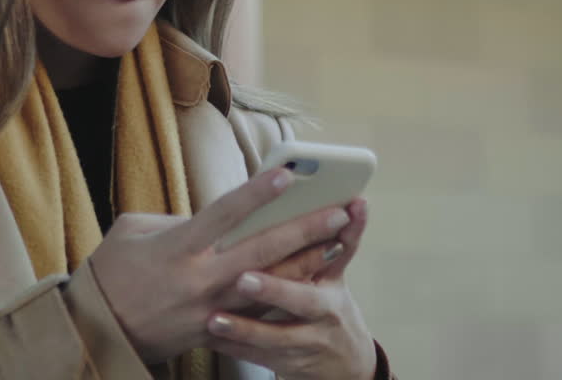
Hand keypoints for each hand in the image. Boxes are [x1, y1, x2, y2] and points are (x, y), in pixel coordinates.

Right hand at [88, 168, 352, 364]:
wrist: (97, 333)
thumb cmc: (111, 272)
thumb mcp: (132, 231)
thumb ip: (176, 219)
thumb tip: (214, 217)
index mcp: (178, 247)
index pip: (226, 212)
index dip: (258, 192)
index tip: (289, 173)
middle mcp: (200, 278)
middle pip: (263, 250)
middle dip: (305, 229)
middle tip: (339, 210)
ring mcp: (211, 308)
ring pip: (270, 283)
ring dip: (307, 262)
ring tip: (340, 241)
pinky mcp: (215, 330)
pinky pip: (259, 310)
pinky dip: (287, 292)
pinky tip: (314, 277)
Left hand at [204, 198, 376, 379]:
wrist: (345, 364)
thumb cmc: (329, 303)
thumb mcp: (335, 273)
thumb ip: (340, 236)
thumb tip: (353, 199)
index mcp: (334, 282)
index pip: (338, 253)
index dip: (331, 235)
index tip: (330, 213)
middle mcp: (326, 313)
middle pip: (303, 301)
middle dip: (274, 290)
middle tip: (243, 279)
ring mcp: (308, 342)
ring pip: (276, 337)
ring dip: (245, 329)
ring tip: (214, 320)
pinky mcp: (289, 364)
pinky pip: (258, 357)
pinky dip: (233, 348)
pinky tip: (208, 338)